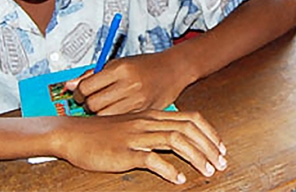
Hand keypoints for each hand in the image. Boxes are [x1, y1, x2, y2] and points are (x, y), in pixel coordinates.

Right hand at [53, 110, 227, 183]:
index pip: (190, 118)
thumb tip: (178, 139)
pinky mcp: (125, 152)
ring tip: (208, 171)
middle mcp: (147, 122)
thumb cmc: (103, 132)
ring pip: (175, 141)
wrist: (73, 134)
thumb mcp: (133, 125)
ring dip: (196, 157)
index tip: (221, 148)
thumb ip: (154, 129)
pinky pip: (151, 159)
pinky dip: (169, 170)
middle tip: (222, 163)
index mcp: (152, 115)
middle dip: (209, 146)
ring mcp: (136, 136)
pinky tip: (178, 179)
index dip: (209, 133)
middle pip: (188, 129)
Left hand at [66, 52, 189, 114]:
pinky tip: (115, 111)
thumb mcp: (118, 63)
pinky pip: (119, 120)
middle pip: (93, 104)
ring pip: (104, 115)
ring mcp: (137, 100)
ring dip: (99, 113)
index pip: (86, 87)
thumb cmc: (144, 65)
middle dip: (87, 105)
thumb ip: (93, 75)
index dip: (78, 92)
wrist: (173, 70)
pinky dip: (113, 117)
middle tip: (91, 101)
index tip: (79, 93)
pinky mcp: (143, 112)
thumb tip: (69, 85)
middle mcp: (128, 85)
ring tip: (104, 106)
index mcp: (119, 69)